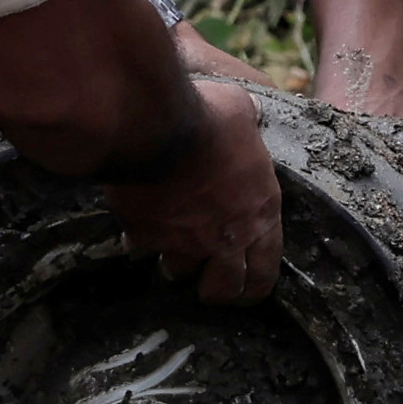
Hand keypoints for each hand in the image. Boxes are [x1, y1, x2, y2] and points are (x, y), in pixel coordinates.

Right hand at [104, 78, 282, 301]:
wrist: (159, 129)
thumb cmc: (208, 119)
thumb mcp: (243, 113)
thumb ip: (249, 124)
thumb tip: (252, 112)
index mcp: (259, 212)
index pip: (266, 270)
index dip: (256, 286)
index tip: (246, 292)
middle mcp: (226, 237)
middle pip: (225, 289)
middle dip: (216, 289)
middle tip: (207, 284)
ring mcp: (185, 241)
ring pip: (179, 271)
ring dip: (176, 263)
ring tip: (169, 250)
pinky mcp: (147, 236)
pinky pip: (142, 248)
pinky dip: (139, 241)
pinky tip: (136, 227)